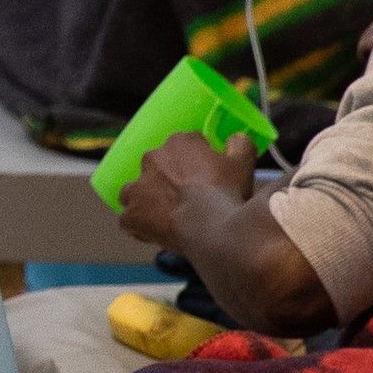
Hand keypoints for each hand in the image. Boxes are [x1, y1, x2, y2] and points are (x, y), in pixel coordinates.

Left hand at [114, 130, 260, 253]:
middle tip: (188, 198)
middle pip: (158, 167)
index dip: (196, 163)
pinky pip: (129, 220)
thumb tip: (235, 139)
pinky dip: (139, 225)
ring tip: (166, 215)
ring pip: (136, 190)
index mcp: (179, 143)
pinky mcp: (131, 215)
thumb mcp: (243, 163)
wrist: (213, 228)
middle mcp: (152, 159)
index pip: (185, 146)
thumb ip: (240, 144)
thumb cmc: (228, 193)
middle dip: (169, 179)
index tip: (205, 177)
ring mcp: (137, 187)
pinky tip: (156, 233)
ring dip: (147, 199)